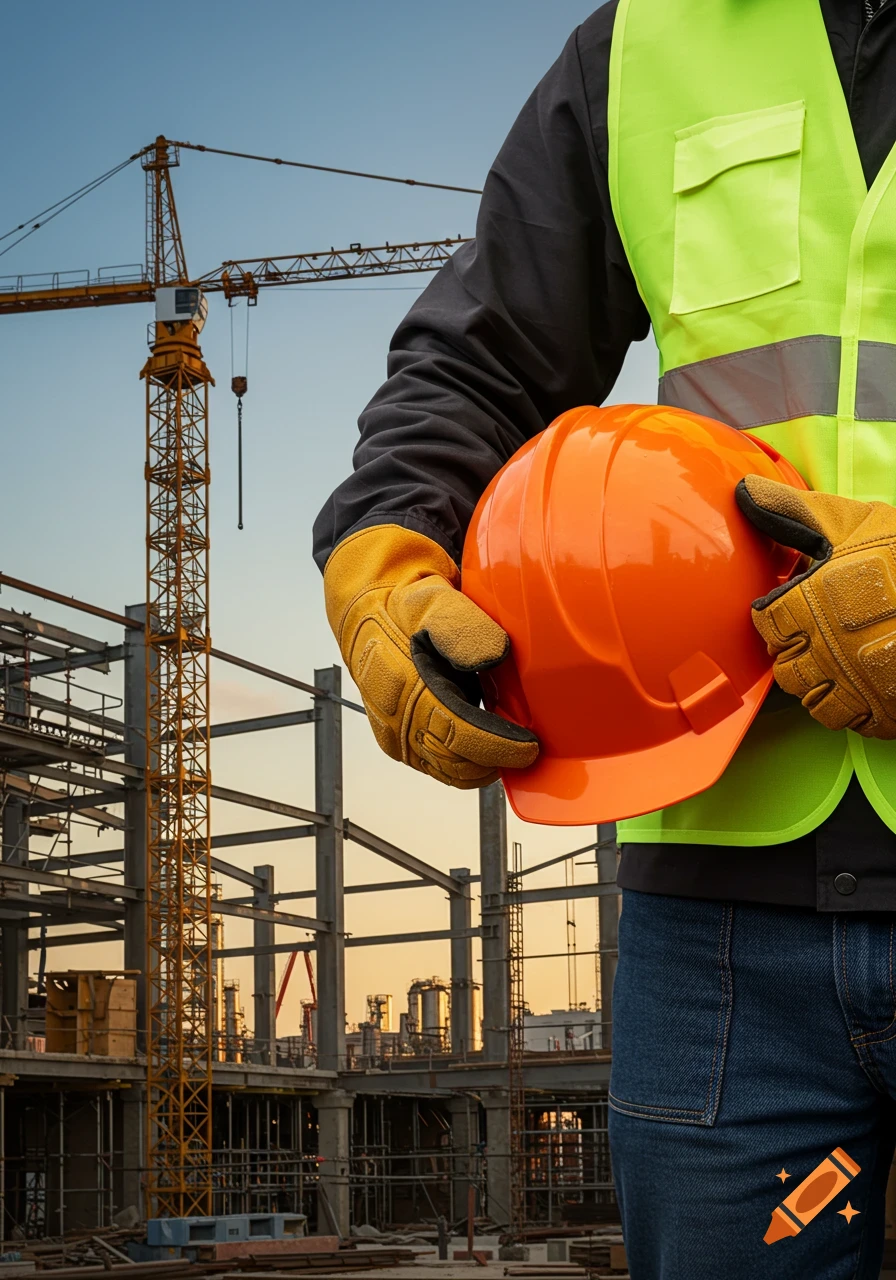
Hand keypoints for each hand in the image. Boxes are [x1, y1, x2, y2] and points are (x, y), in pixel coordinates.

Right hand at [323, 523, 537, 786]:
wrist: (369, 617)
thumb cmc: (404, 609)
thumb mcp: (433, 601)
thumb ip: (462, 625)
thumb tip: (494, 653)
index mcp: (402, 684)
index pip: (457, 732)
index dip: (498, 745)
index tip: (530, 745)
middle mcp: (394, 718)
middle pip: (455, 762)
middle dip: (497, 759)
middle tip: (529, 748)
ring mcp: (395, 735)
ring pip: (448, 772)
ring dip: (483, 766)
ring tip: (511, 749)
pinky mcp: (399, 745)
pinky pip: (438, 768)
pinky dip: (467, 764)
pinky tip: (487, 747)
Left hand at [736, 476, 895, 737]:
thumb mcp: (851, 522)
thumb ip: (794, 512)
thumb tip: (746, 492)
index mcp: (806, 608)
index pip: (766, 627)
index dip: (778, 618)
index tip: (795, 610)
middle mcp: (823, 653)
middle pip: (787, 671)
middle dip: (799, 655)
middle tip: (821, 638)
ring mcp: (856, 688)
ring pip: (816, 704)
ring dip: (824, 686)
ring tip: (842, 664)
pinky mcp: (886, 713)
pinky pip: (856, 723)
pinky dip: (858, 709)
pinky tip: (870, 685)